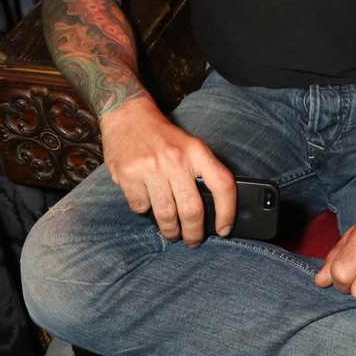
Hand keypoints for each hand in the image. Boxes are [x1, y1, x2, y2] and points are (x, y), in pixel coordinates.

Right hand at [99, 95, 235, 245]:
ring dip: (171, 231)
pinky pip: (141, 207)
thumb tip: (213, 210)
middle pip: (192, 210)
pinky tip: (147, 202)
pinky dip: (145, 210)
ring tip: (172, 233)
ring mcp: (150, 168)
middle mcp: (175, 159)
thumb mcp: (189, 145)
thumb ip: (200, 172)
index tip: (225, 228)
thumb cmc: (162, 136)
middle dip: (194, 233)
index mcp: (196, 150)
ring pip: (166, 215)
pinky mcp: (128, 175)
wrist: (127, 114)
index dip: (228, 211)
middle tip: (193, 240)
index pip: (222, 184)